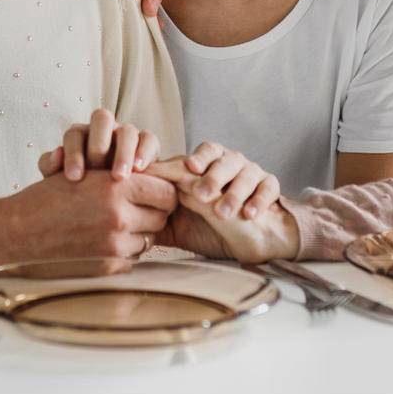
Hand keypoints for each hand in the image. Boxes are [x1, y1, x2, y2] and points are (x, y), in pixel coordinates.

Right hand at [0, 169, 176, 261]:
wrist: (17, 232)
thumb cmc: (48, 198)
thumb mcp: (86, 175)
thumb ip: (122, 178)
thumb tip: (155, 181)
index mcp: (116, 188)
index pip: (167, 192)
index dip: (160, 190)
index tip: (150, 191)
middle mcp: (120, 217)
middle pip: (162, 217)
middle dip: (151, 212)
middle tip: (133, 207)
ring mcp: (115, 246)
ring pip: (149, 239)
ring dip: (138, 233)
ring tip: (112, 225)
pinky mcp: (108, 268)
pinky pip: (132, 259)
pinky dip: (122, 252)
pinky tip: (100, 243)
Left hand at [36, 108, 158, 180]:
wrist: (111, 203)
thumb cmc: (81, 191)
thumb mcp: (62, 182)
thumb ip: (52, 167)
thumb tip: (56, 153)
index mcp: (81, 135)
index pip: (75, 133)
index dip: (73, 153)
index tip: (73, 178)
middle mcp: (105, 130)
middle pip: (102, 119)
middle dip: (99, 144)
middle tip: (97, 169)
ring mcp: (127, 134)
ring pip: (127, 131)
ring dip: (123, 152)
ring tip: (119, 177)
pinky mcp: (148, 144)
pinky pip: (149, 139)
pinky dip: (145, 152)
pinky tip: (140, 170)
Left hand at [146, 160, 300, 263]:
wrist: (256, 238)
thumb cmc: (215, 229)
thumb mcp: (182, 224)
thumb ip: (158, 218)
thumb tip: (123, 222)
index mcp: (202, 169)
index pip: (186, 160)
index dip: (174, 166)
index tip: (161, 179)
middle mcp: (227, 164)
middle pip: (219, 156)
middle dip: (210, 173)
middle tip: (200, 192)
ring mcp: (250, 173)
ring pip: (244, 171)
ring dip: (233, 191)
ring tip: (221, 212)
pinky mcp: (269, 186)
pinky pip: (267, 185)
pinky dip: (259, 199)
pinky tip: (248, 214)